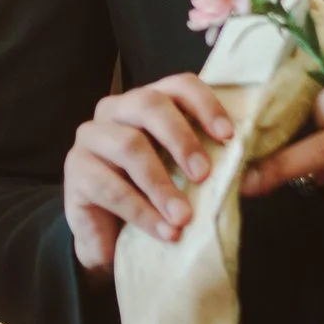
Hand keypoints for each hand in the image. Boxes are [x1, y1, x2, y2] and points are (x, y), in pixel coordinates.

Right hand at [63, 74, 232, 271]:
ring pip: (128, 145)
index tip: (228, 136)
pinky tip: (165, 232)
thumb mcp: (182, 175)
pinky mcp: (75, 171)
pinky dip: (142, 212)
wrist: (111, 238)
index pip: (177, 85)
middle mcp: (114, 110)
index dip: (204, 105)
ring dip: (161, 184)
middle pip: (149, 105)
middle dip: (181, 139)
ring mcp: (90, 138)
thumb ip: (206, 161)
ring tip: (184, 217)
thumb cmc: (153, 197)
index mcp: (146, 102)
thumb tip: (248, 162)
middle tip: (204, 175)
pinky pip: (109, 187)